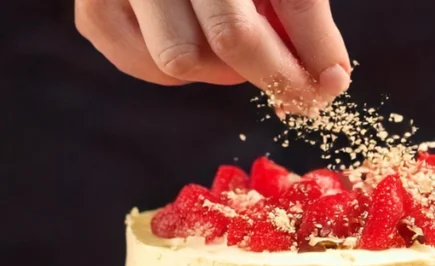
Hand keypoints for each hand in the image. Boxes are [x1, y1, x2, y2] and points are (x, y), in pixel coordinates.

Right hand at [75, 0, 350, 111]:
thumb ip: (302, 10)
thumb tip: (330, 78)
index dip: (316, 50)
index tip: (332, 81)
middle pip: (231, 36)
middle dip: (273, 71)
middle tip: (292, 81)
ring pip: (180, 60)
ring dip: (221, 70)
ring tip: (234, 45)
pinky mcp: (94, 5)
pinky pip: (144, 64)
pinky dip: (176, 69)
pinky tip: (192, 39)